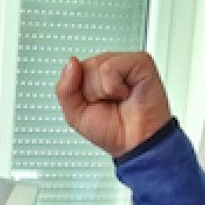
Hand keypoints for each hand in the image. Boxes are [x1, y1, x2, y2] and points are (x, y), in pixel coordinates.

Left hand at [56, 52, 172, 157]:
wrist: (134, 142)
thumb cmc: (112, 131)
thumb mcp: (75, 114)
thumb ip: (64, 89)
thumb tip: (72, 62)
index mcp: (94, 76)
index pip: (73, 69)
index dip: (78, 91)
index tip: (92, 104)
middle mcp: (110, 67)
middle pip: (85, 67)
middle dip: (91, 93)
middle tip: (109, 103)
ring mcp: (125, 63)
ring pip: (97, 66)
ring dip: (104, 91)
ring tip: (119, 99)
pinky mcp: (139, 62)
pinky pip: (110, 67)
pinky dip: (114, 87)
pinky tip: (126, 94)